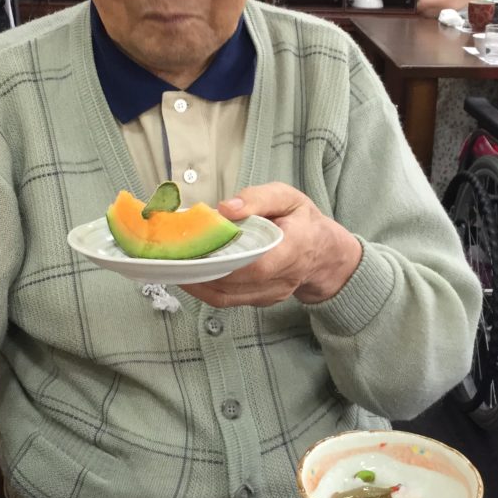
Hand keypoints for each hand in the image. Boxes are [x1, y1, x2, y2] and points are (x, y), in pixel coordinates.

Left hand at [181, 183, 361, 307]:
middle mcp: (282, 278)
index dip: (224, 262)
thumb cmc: (303, 221)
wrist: (324, 253)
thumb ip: (259, 198)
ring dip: (196, 283)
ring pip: (226, 297)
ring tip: (174, 265)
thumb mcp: (288, 197)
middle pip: (235, 284)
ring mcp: (271, 293)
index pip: (258, 265)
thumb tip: (225, 208)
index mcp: (293, 248)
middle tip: (173, 256)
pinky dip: (204, 288)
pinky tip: (188, 273)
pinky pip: (228, 300)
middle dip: (200, 272)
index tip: (196, 251)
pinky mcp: (260, 300)